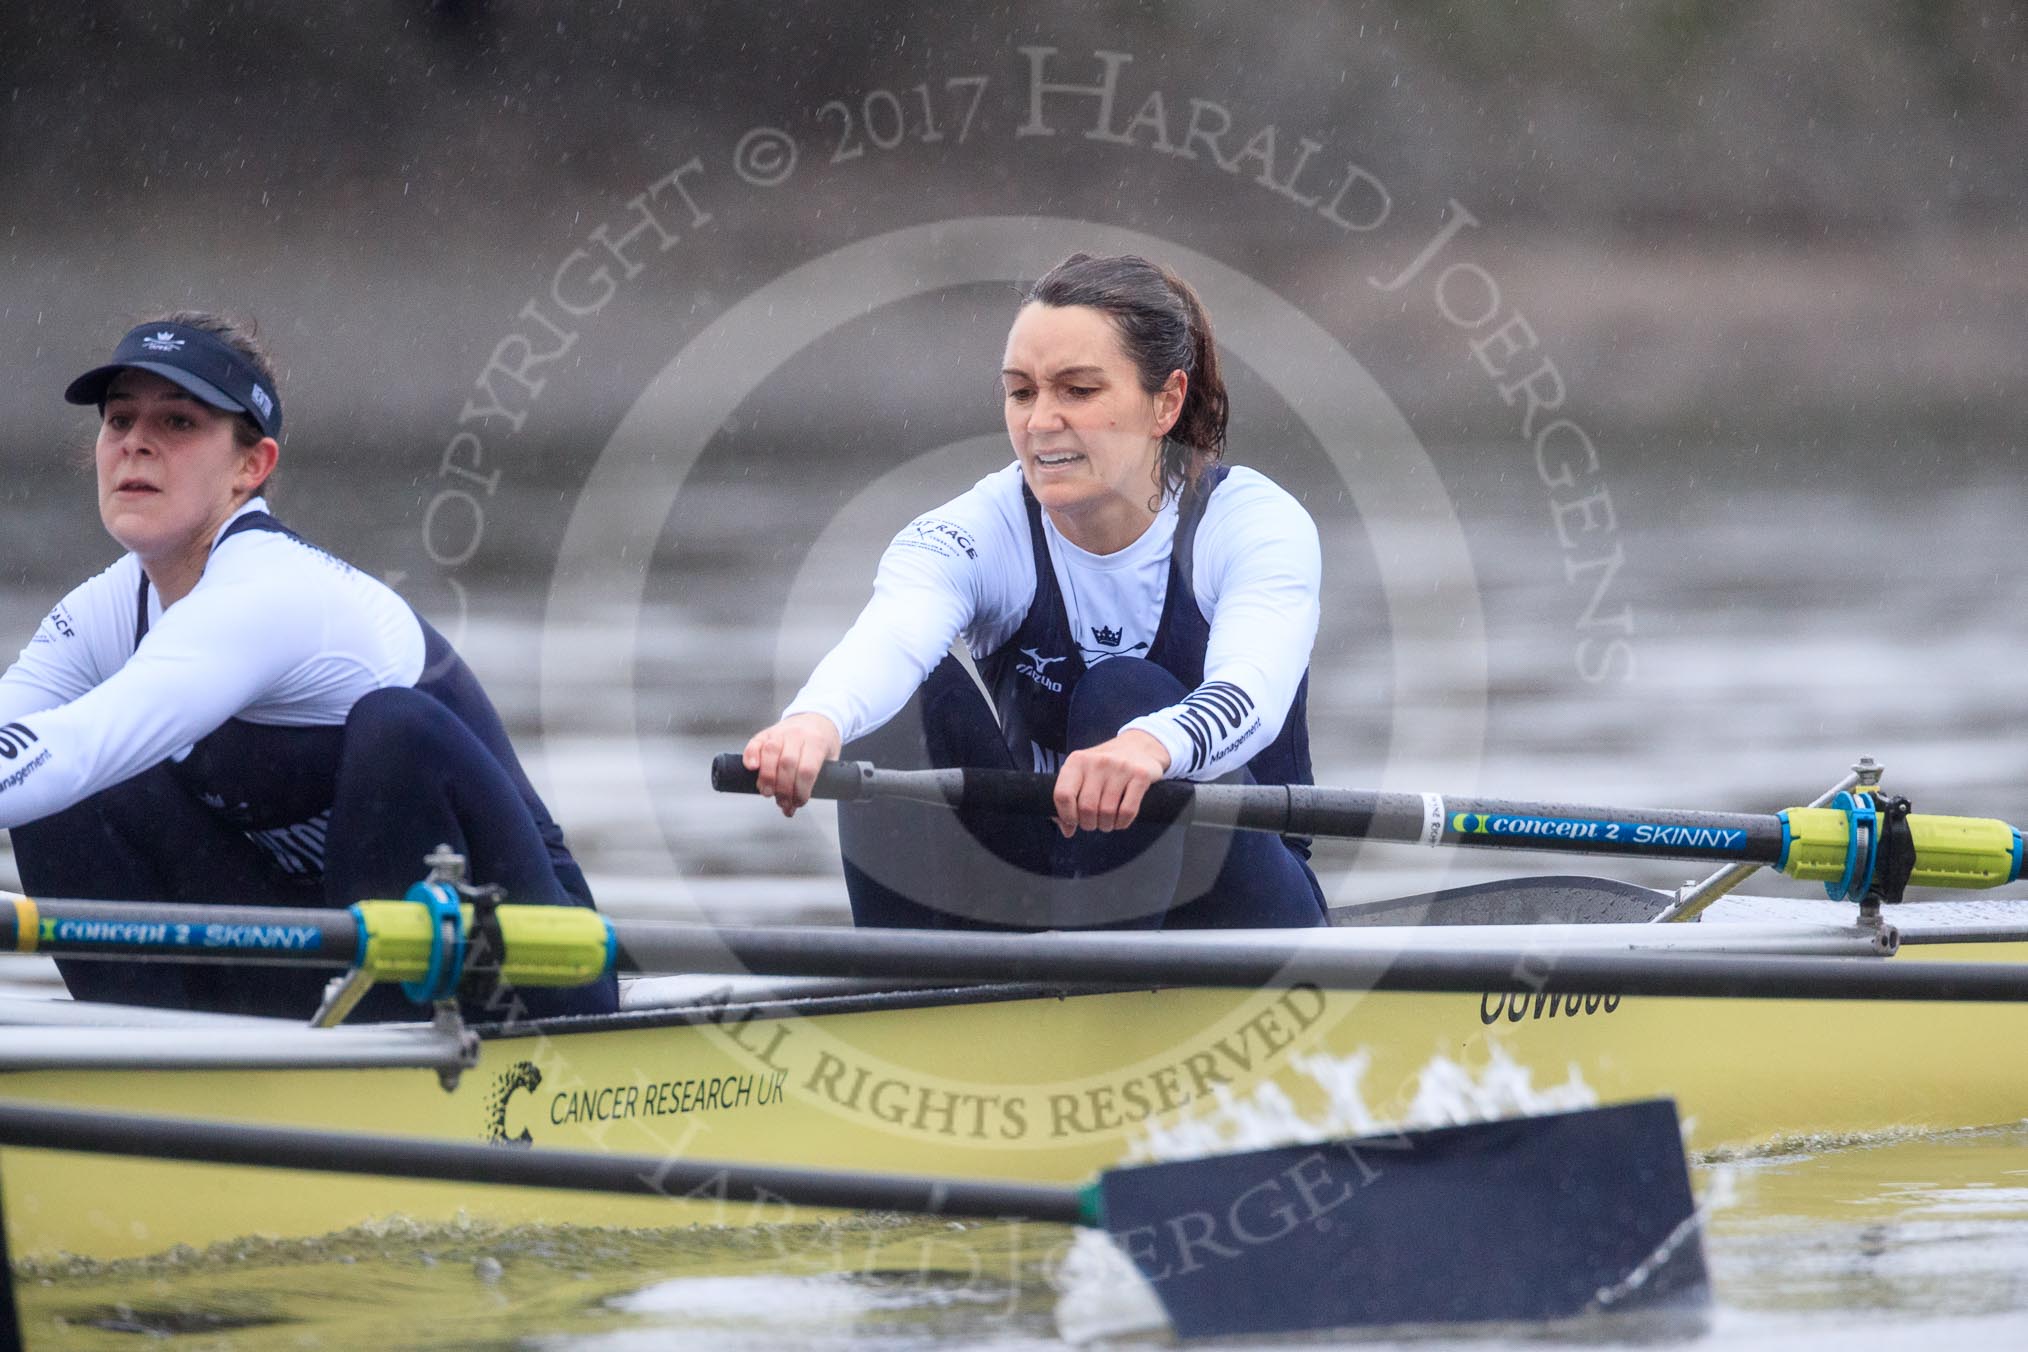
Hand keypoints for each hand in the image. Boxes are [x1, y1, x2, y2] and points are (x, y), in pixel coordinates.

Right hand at [742, 713, 842, 816]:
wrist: (816, 718)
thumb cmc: (822, 742)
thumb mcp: (829, 759)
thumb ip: (815, 780)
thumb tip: (793, 805)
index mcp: (817, 742)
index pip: (807, 770)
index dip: (800, 791)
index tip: (798, 802)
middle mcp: (797, 735)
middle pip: (787, 764)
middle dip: (782, 789)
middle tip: (782, 802)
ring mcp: (780, 732)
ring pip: (770, 752)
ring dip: (766, 777)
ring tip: (767, 792)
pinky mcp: (766, 733)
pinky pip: (755, 742)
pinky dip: (750, 755)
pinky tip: (751, 768)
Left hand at [1052, 730, 1170, 836]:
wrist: (1138, 746)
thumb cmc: (1103, 767)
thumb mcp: (1081, 775)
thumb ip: (1068, 800)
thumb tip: (1067, 830)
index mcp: (1077, 761)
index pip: (1063, 795)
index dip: (1066, 815)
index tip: (1073, 820)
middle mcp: (1098, 761)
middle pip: (1086, 808)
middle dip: (1089, 824)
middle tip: (1093, 822)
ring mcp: (1121, 767)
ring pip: (1107, 812)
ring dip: (1106, 825)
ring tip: (1107, 821)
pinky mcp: (1141, 775)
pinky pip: (1127, 811)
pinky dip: (1122, 823)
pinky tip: (1120, 819)